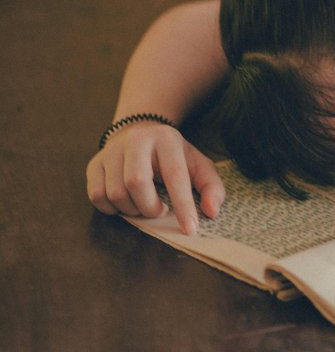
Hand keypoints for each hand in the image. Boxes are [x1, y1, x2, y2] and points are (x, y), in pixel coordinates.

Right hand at [86, 122, 224, 234]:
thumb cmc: (174, 157)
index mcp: (166, 139)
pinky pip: (97, 196)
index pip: (175, 175)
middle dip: (150, 207)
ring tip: (144, 204)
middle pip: (136, 183)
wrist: (140, 134)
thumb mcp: (198, 165)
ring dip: (132, 209)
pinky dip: (112, 209)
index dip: (183, 205)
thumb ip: (211, 187)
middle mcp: (136, 141)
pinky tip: (126, 202)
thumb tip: (211, 212)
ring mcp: (111, 151)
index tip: (190, 230)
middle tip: (160, 211)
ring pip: (115, 193)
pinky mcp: (94, 164)